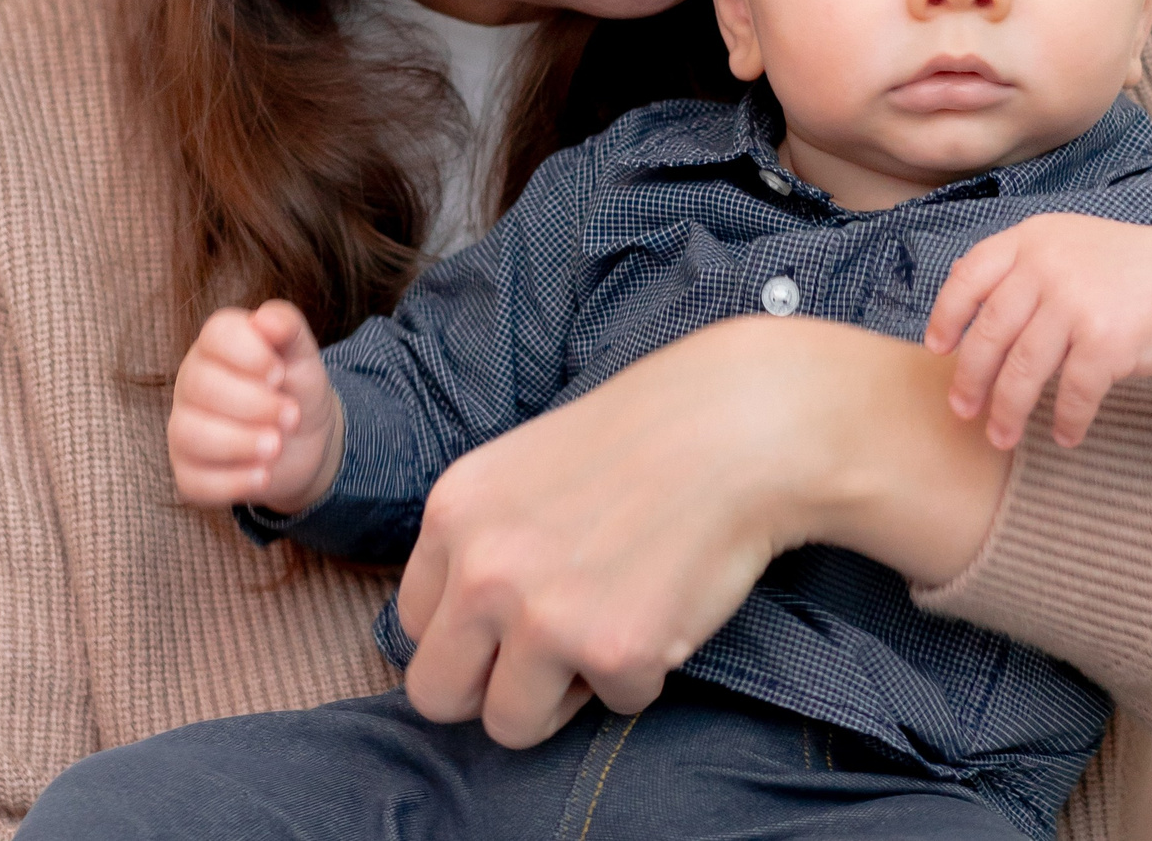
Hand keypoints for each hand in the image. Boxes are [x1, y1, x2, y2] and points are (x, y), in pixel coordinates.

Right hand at [166, 302, 341, 511]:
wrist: (303, 440)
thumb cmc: (296, 388)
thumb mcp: (303, 356)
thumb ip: (289, 329)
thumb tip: (267, 319)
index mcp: (217, 345)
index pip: (215, 334)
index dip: (249, 353)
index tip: (280, 374)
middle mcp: (192, 383)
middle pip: (200, 385)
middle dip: (252, 404)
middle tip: (291, 416)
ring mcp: (185, 427)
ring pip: (190, 433)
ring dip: (239, 443)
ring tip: (277, 446)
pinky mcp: (188, 471)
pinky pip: (194, 480)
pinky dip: (232, 482)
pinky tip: (263, 476)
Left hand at [391, 316, 1008, 748]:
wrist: (739, 427)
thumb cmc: (645, 437)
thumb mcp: (524, 466)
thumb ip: (484, 536)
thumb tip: (463, 620)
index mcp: (452, 513)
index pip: (412, 624)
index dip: (468, 634)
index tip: (512, 623)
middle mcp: (482, 568)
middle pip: (436, 694)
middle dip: (491, 688)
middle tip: (549, 658)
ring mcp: (543, 615)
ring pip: (512, 724)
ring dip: (564, 696)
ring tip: (610, 632)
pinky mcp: (613, 651)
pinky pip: (614, 705)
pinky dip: (646, 672)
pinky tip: (667, 608)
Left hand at [925, 215, 1151, 448]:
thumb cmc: (1123, 272)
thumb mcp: (1066, 245)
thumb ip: (1019, 266)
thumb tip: (956, 307)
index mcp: (1032, 239)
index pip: (971, 276)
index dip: (947, 316)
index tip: (937, 351)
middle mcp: (1049, 265)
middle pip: (990, 332)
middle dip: (970, 379)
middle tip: (962, 411)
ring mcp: (1078, 302)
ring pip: (1023, 369)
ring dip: (1007, 411)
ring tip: (1000, 437)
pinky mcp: (1108, 340)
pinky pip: (1074, 392)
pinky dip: (1067, 420)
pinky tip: (1065, 435)